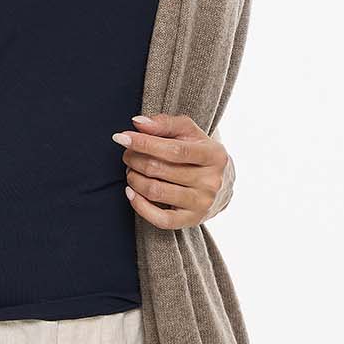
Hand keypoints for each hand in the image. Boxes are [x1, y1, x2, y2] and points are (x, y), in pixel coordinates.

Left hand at [111, 112, 233, 228]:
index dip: (144, 143)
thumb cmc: (197, 152)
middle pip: (159, 169)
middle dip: (135, 159)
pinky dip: (139, 205)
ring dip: (134, 179)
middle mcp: (211, 181)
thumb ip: (165, 124)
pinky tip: (131, 192)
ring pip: (155, 191)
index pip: (174, 150)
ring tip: (131, 171)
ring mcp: (202, 203)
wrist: (221, 184)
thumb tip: (138, 123)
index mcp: (214, 155)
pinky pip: (160, 219)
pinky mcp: (192, 220)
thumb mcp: (188, 132)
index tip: (122, 137)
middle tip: (128, 155)